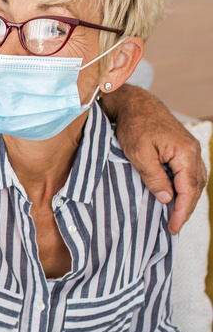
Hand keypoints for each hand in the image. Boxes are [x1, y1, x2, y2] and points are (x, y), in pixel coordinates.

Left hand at [101, 85, 206, 234]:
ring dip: (188, 199)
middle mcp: (193, 151)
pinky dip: (186, 187)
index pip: (188, 189)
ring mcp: (190, 149)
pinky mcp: (184, 148)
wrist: (136, 104)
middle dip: (186, 209)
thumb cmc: (135, 125)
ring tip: (176, 216)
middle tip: (174, 227)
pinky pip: (190, 172)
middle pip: (196, 187)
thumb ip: (153, 177)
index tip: (174, 227)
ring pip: (196, 180)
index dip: (182, 211)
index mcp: (185, 153)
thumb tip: (166, 198)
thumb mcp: (139, 154)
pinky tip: (177, 197)